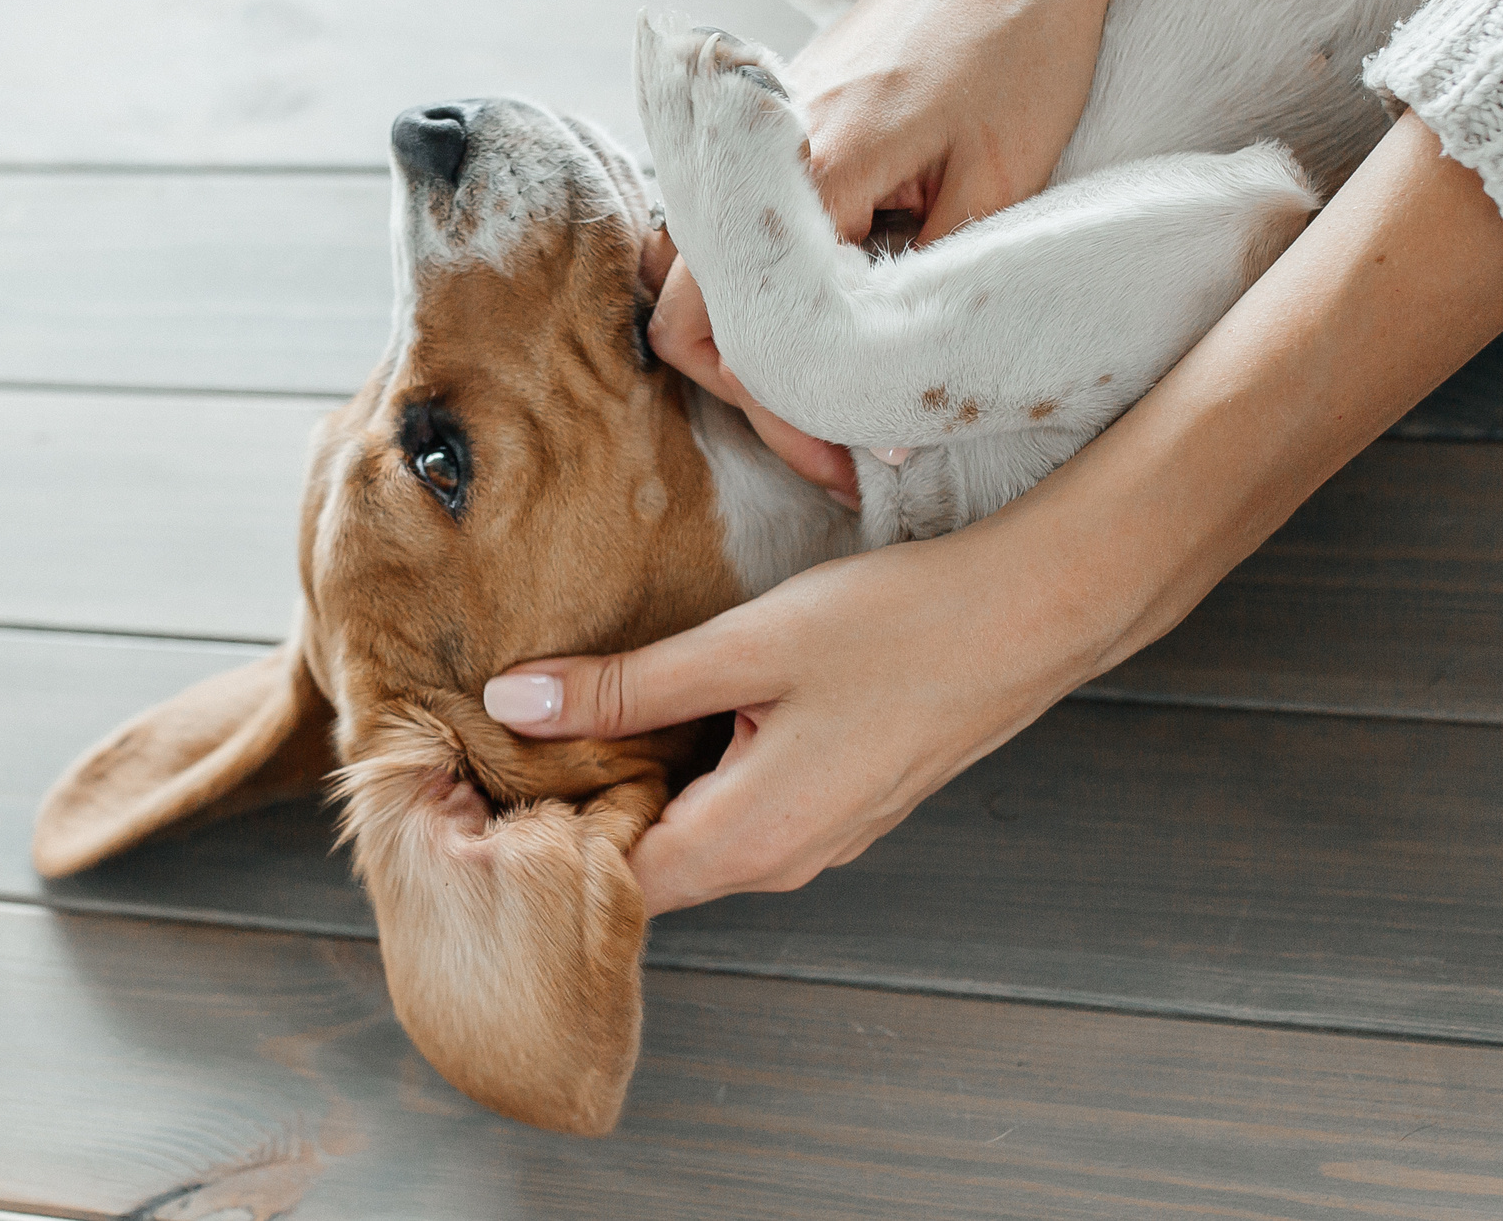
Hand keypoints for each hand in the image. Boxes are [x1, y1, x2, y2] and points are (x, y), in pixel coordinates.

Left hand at [483, 511, 1120, 913]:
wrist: (1041, 613)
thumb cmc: (907, 626)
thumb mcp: (749, 645)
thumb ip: (626, 685)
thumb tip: (513, 705)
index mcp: (748, 840)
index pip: (602, 890)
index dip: (525, 856)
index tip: (462, 805)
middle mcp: (781, 860)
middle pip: (641, 868)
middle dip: (565, 819)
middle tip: (487, 754)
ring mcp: (818, 835)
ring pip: (689, 833)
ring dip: (626, 788)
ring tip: (554, 721)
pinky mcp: (841, 799)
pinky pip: (735, 806)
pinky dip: (683, 769)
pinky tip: (657, 705)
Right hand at [643, 0, 1111, 503]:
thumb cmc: (1025, 40)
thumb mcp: (1002, 184)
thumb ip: (935, 292)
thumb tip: (902, 404)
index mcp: (814, 159)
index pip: (748, 325)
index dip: (792, 412)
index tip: (852, 465)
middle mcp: (761, 144)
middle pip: (691, 308)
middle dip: (755, 396)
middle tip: (835, 459)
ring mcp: (762, 129)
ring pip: (704, 269)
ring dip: (754, 343)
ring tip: (834, 400)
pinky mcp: (783, 120)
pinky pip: (738, 225)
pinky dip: (767, 288)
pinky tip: (835, 322)